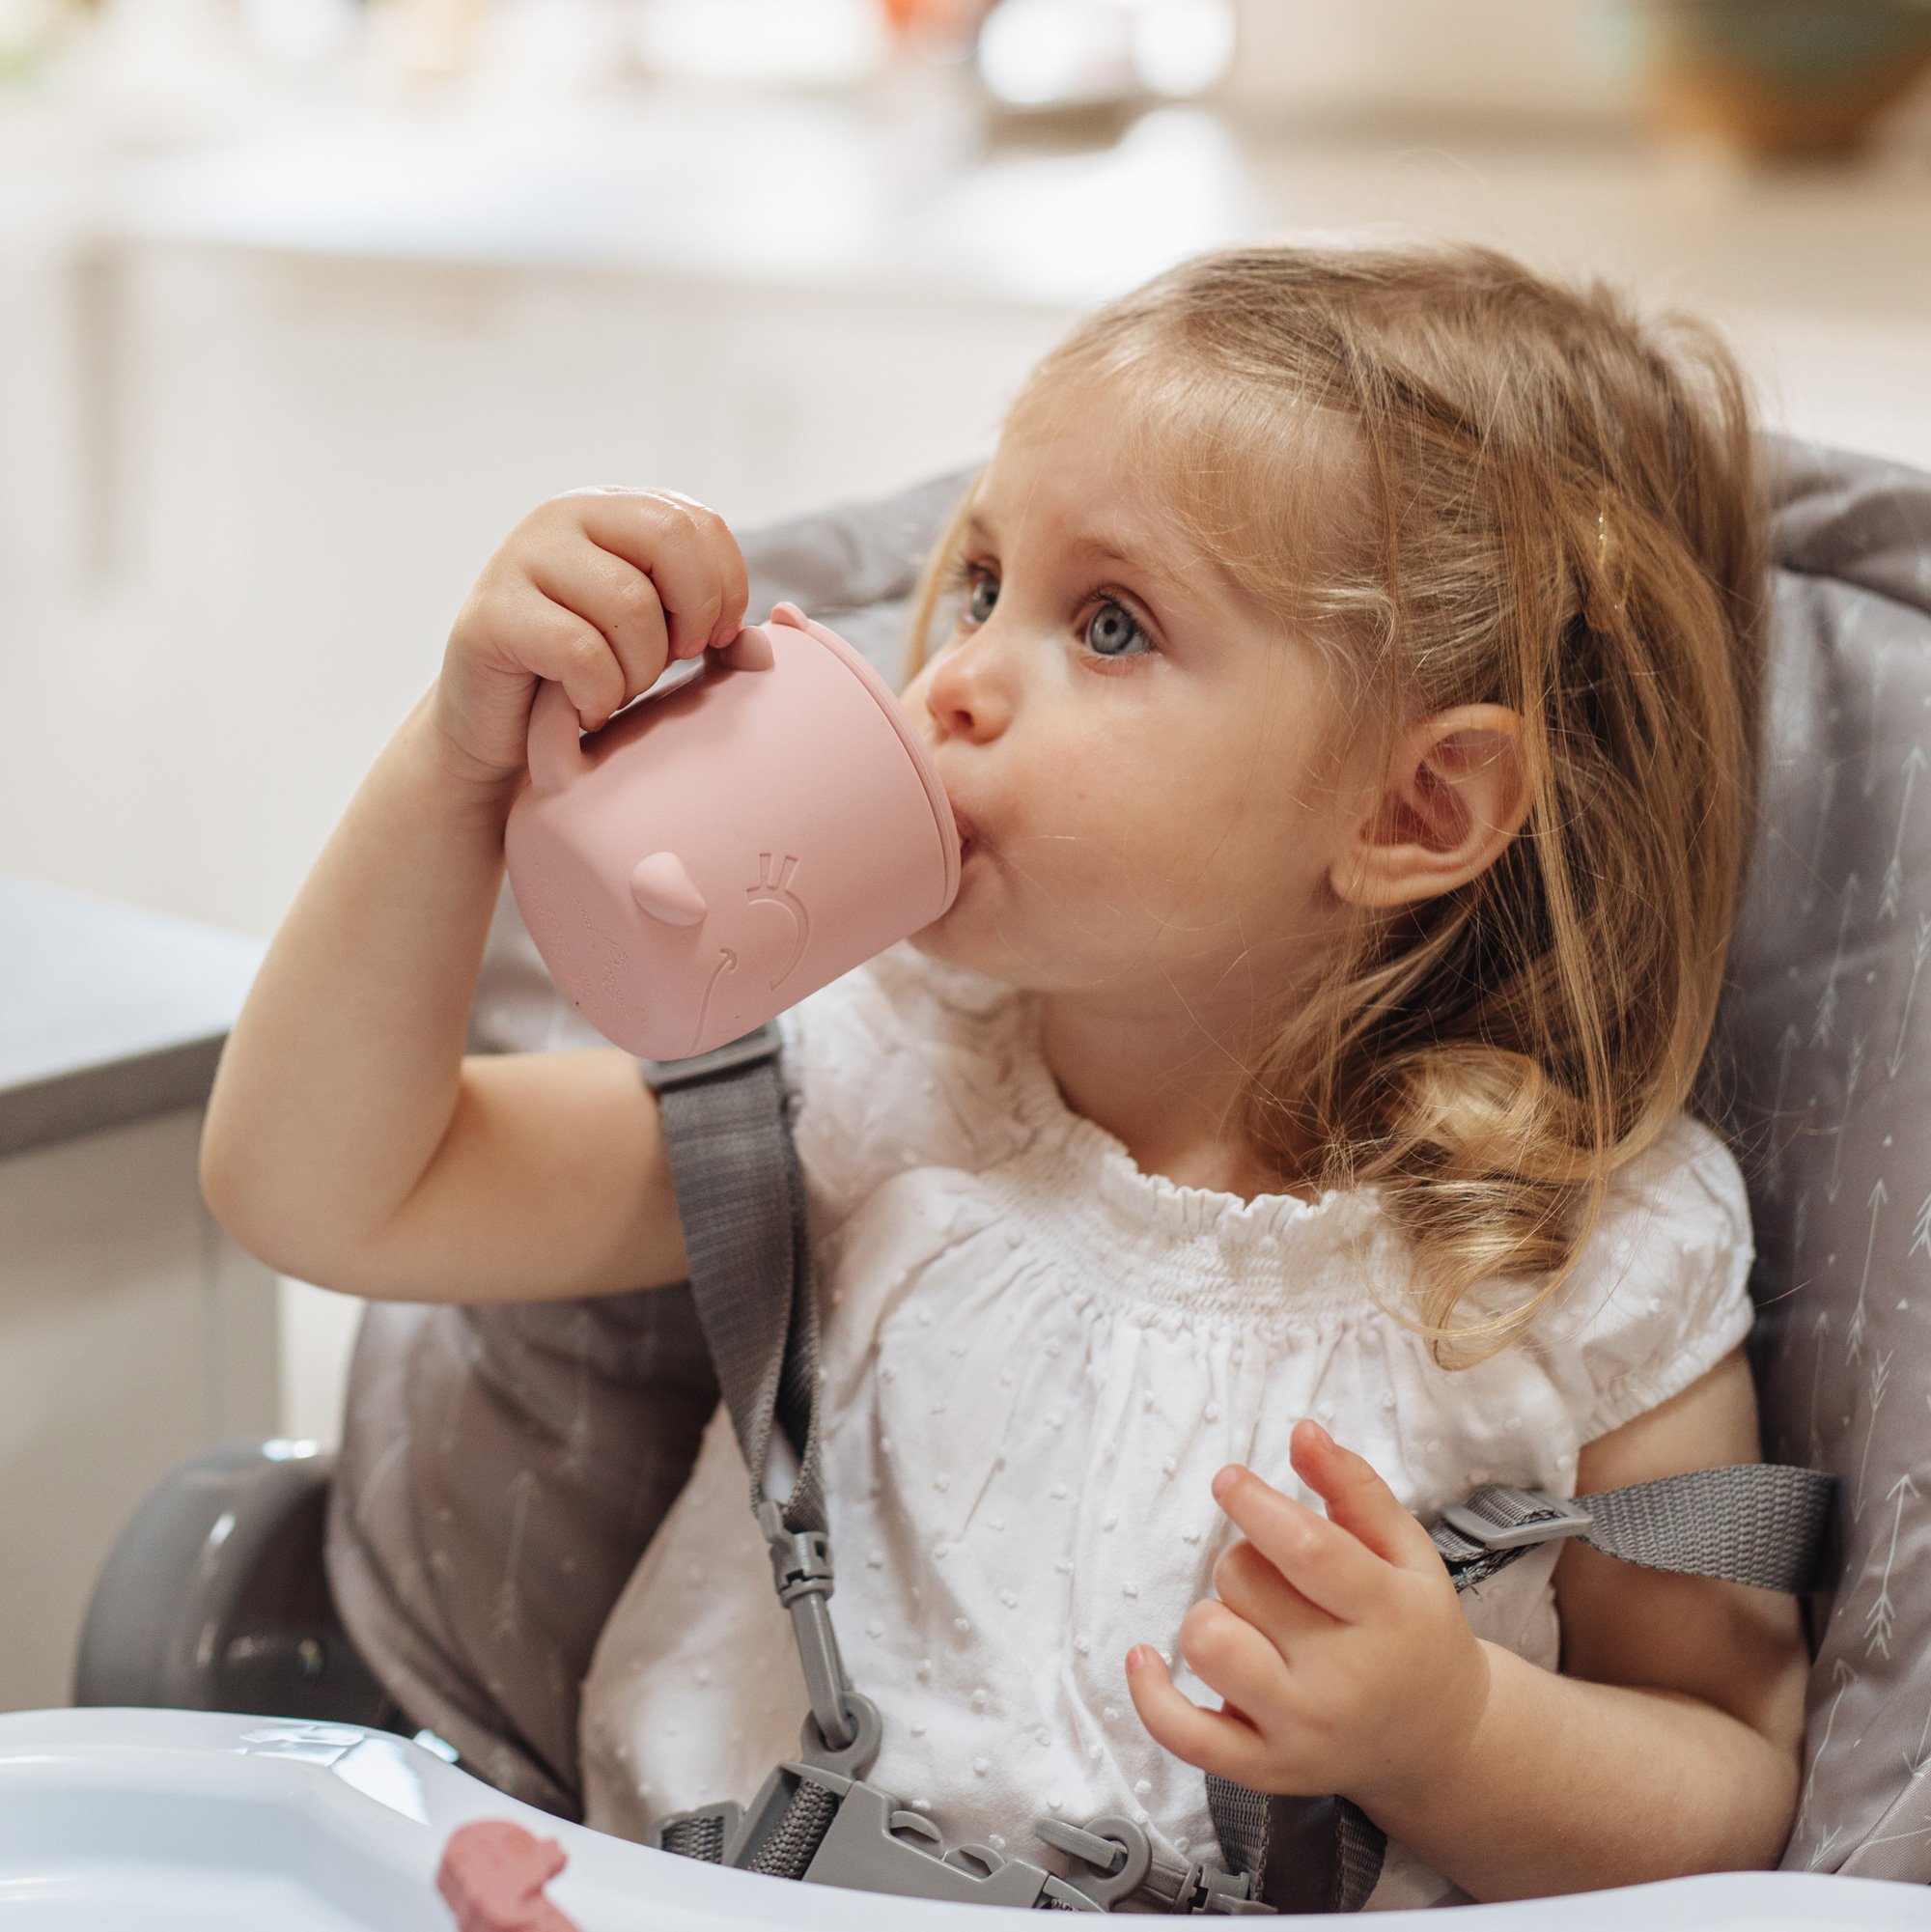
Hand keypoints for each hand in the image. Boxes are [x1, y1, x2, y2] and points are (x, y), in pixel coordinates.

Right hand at [432, 488, 750, 785]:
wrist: (500, 729)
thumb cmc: (588, 678)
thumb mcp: (660, 643)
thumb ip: (713, 633)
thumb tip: (762, 648)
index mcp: (611, 510)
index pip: (699, 521)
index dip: (727, 586)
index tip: (715, 639)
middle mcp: (563, 516)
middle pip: (671, 540)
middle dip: (693, 614)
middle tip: (676, 660)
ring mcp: (520, 559)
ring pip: (630, 605)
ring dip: (640, 669)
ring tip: (615, 688)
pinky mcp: (490, 615)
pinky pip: (582, 653)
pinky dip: (599, 696)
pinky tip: (584, 708)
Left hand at [1125, 1420, 1489, 1816]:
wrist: (1440, 1743)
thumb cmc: (1414, 1631)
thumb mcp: (1409, 1553)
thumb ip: (1356, 1488)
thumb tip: (1302, 1431)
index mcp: (1388, 1613)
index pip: (1307, 1550)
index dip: (1256, 1504)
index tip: (1227, 1479)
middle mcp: (1344, 1680)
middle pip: (1245, 1582)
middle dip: (1248, 1560)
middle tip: (1282, 1579)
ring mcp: (1302, 1732)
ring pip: (1209, 1642)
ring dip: (1215, 1614)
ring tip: (1252, 1623)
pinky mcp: (1266, 1772)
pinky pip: (1186, 1738)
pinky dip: (1152, 1697)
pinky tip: (1145, 1658)